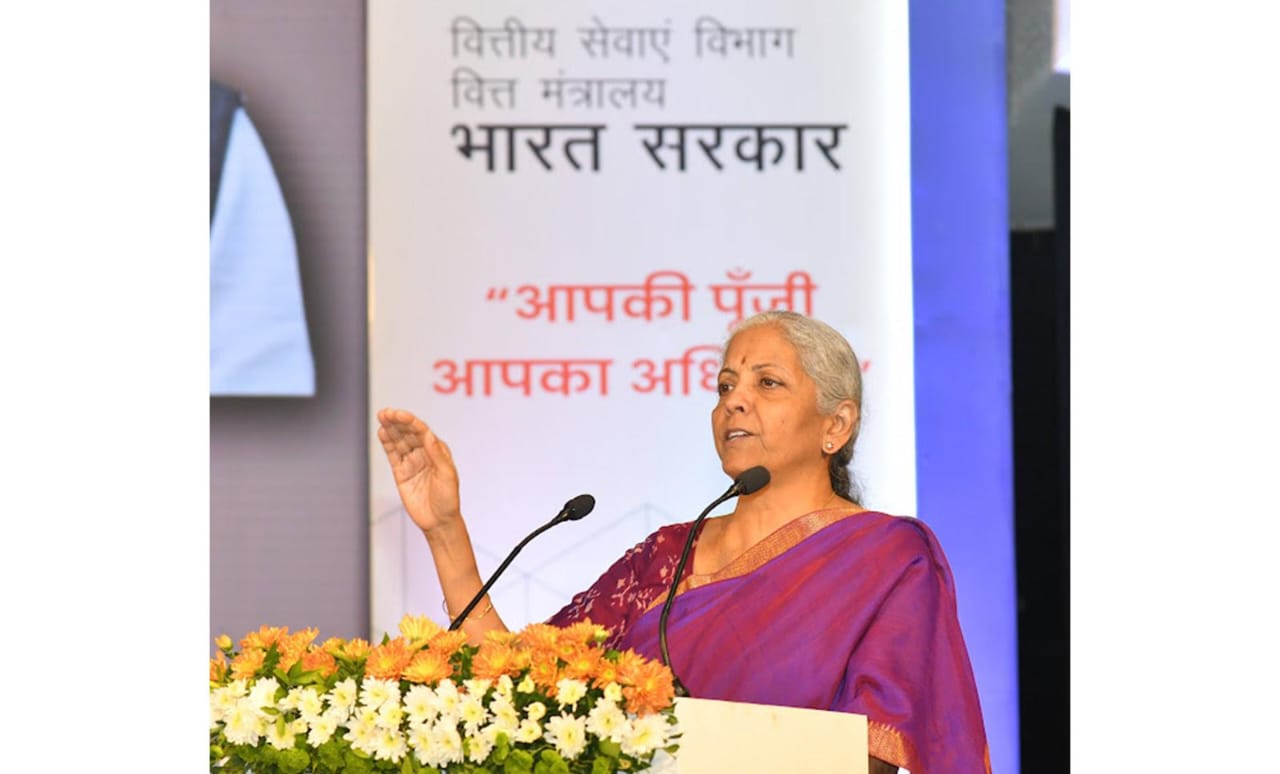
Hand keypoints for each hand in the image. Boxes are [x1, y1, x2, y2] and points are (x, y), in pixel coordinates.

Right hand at [376, 408, 461, 534]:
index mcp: (438, 451)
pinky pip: (393, 455)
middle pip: (408, 433)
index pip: (422, 432)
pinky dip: (387, 444)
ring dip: (390, 429)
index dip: (410, 421)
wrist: (439, 521)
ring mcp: (412, 462)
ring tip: (381, 417)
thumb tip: (429, 435)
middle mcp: (424, 454)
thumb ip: (437, 455)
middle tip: (386, 412)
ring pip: (399, 442)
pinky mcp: (401, 473)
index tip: (399, 414)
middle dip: (397, 422)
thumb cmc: (448, 499)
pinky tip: (382, 433)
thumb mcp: (447, 476)